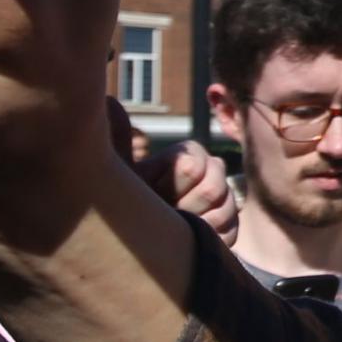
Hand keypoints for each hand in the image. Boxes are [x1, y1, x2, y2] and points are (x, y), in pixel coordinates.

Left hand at [107, 98, 238, 241]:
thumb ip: (120, 140)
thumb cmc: (130, 204)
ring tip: (176, 229)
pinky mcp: (232, 224)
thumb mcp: (122, 174)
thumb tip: (109, 100)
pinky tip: (191, 240)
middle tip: (166, 215)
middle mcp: (213, 171)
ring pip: (223, 210)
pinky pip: (230, 231)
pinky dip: (209, 239)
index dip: (171, 186)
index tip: (153, 195)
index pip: (191, 165)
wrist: (140, 242)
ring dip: (196, 225)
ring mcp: (225, 198)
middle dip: (185, 208)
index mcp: (188, 155)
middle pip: (211, 188)